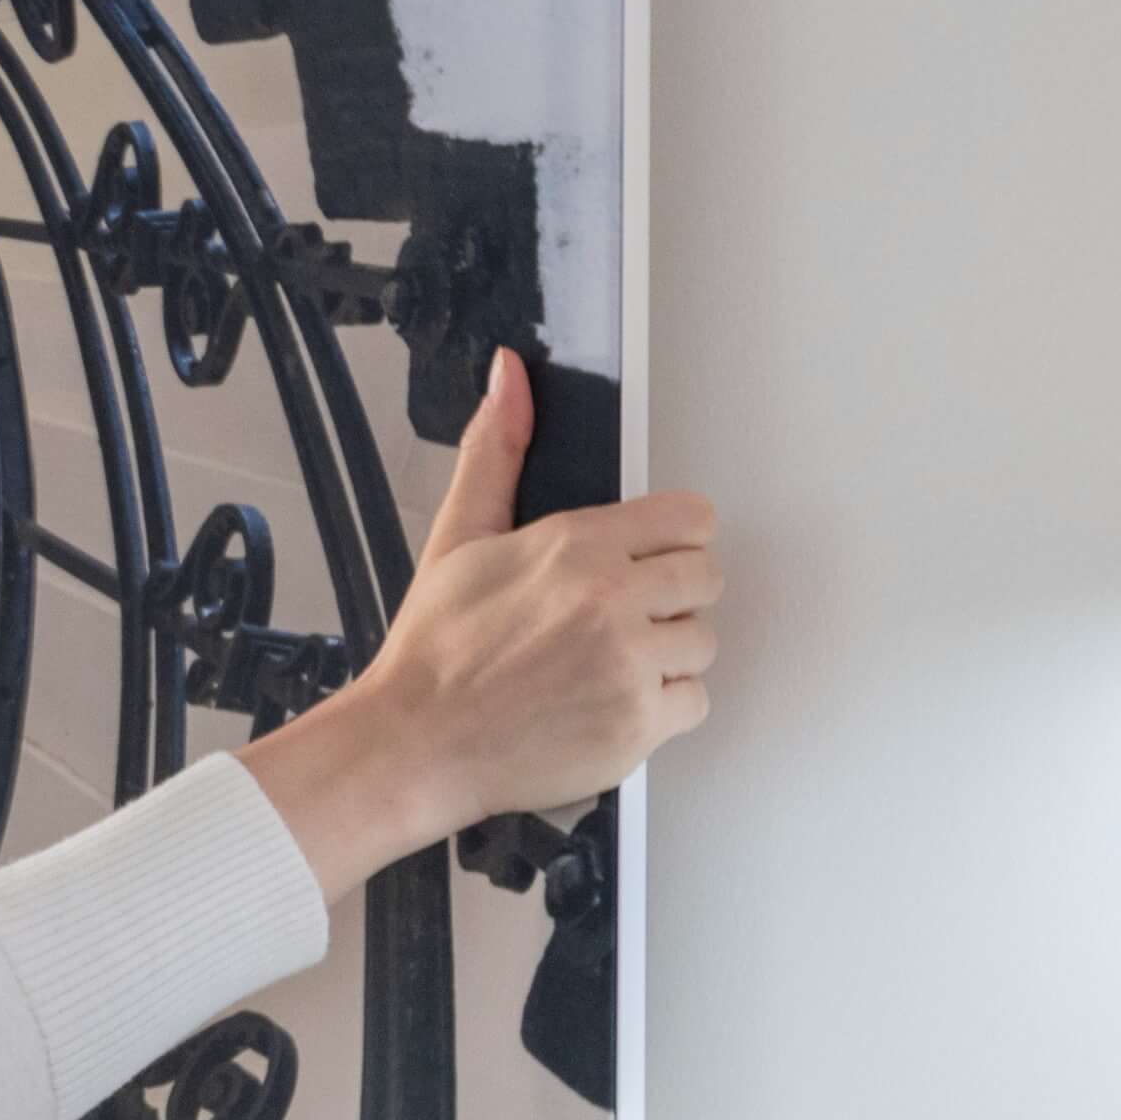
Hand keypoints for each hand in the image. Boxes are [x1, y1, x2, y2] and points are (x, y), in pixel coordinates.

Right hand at [236, 351, 717, 896]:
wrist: (414, 744)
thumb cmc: (435, 650)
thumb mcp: (458, 537)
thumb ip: (495, 452)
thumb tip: (509, 375)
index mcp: (577, 544)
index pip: (691, 517)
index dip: (671, 538)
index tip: (643, 560)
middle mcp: (611, 598)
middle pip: (706, 577)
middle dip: (670, 595)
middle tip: (620, 617)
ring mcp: (628, 664)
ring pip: (702, 641)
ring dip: (668, 653)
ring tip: (610, 664)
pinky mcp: (637, 724)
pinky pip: (694, 701)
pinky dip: (662, 707)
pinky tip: (611, 702)